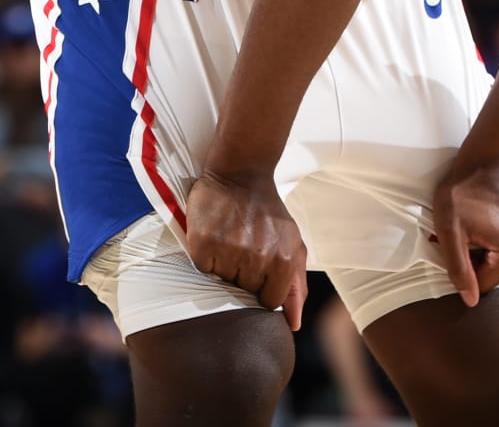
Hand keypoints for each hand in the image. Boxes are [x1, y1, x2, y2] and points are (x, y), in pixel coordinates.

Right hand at [185, 171, 307, 328]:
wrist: (241, 174)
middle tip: (245, 247)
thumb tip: (294, 324)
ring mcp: (230, 251)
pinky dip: (206, 257)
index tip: (259, 268)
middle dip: (243, 276)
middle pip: (244, 293)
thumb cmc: (268, 214)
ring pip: (222, 283)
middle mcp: (258, 258)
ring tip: (232, 240)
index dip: (262, 289)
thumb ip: (296, 287)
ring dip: (225, 266)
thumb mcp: (293, 245)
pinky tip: (216, 237)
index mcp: (284, 260)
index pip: (268, 303)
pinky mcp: (204, 243)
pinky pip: (202, 269)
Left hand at [431, 159, 498, 307]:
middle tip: (473, 231)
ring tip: (487, 224)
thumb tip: (471, 300)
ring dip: (497, 250)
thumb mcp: (449, 230)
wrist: (488, 160)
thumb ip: (459, 268)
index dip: (468, 266)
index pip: (485, 283)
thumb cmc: (463, 192)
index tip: (463, 241)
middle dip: (484, 258)